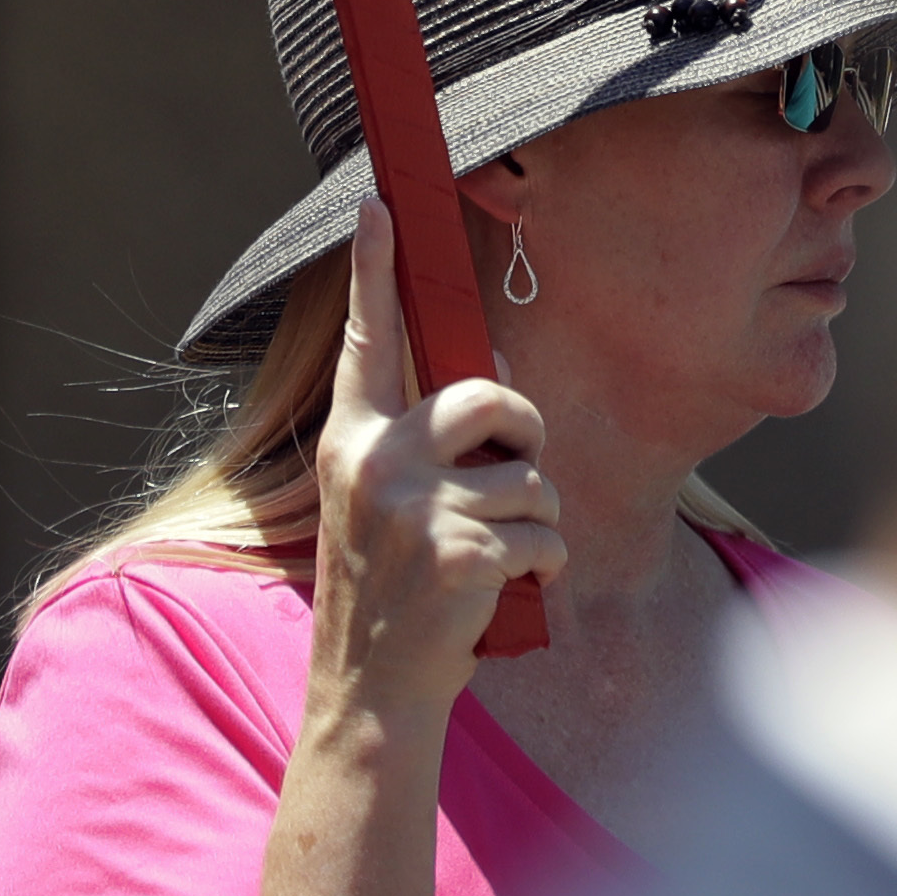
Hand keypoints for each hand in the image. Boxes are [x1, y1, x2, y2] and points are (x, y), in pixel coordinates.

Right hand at [305, 197, 564, 717]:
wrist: (372, 689)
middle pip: (490, 395)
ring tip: (490, 559)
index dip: (374, 270)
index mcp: (352, 441)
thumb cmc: (390, 589)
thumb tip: (502, 380)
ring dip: (532, 522)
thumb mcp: (385, 503)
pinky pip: (544, 534)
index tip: (379, 206)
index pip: (366, 340)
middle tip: (514, 468)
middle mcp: (376, 462)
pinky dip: (542, 566)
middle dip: (526, 429)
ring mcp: (417, 507)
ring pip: (532, 477)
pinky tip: (501, 592)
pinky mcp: (463, 552)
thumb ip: (426, 442)